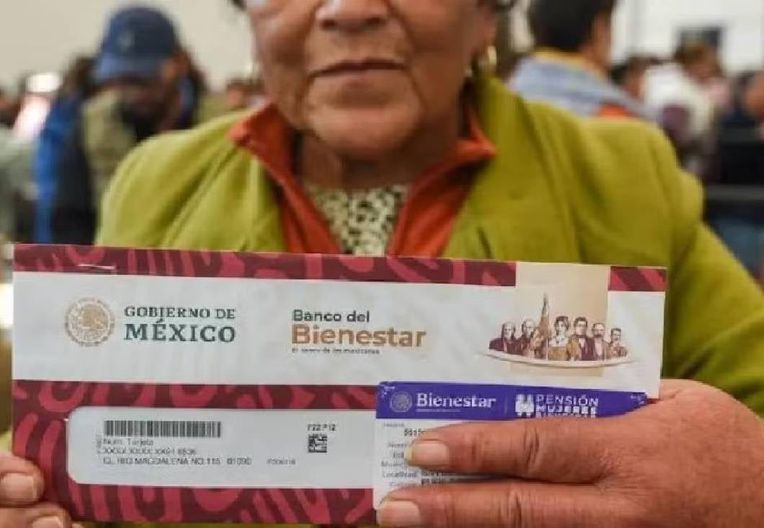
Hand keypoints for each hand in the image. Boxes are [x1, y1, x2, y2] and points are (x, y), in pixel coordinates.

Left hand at [377, 380, 763, 527]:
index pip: (536, 448)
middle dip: (451, 509)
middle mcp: (621, 509)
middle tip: (395, 506)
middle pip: (520, 510)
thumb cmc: (725, 447)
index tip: (422, 447)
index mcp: (631, 452)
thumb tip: (527, 390)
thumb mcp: (675, 402)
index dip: (475, 449)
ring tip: (414, 525)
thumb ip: (604, 399)